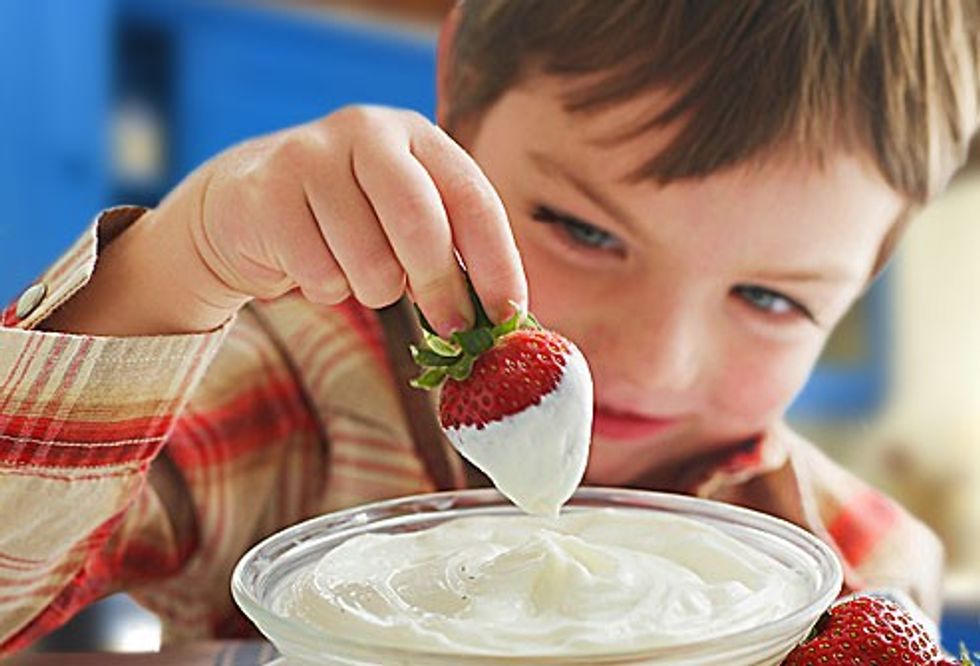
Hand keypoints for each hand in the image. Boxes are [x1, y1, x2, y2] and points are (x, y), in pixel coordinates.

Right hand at [163, 105, 526, 335]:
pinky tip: (312, 265)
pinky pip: (320, 275)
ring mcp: (312, 156)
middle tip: (452, 330)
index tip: (509, 314)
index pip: (473, 198)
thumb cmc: (346, 221)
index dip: (497, 262)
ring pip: (370, 262)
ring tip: (356, 272)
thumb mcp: (404, 220)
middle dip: (443, 289)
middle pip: (421, 225)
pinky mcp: (268, 193)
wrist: (242, 204)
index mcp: (416, 135)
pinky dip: (326, 290)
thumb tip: (502, 315)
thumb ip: (451, 251)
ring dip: (373, 291)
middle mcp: (367, 131)